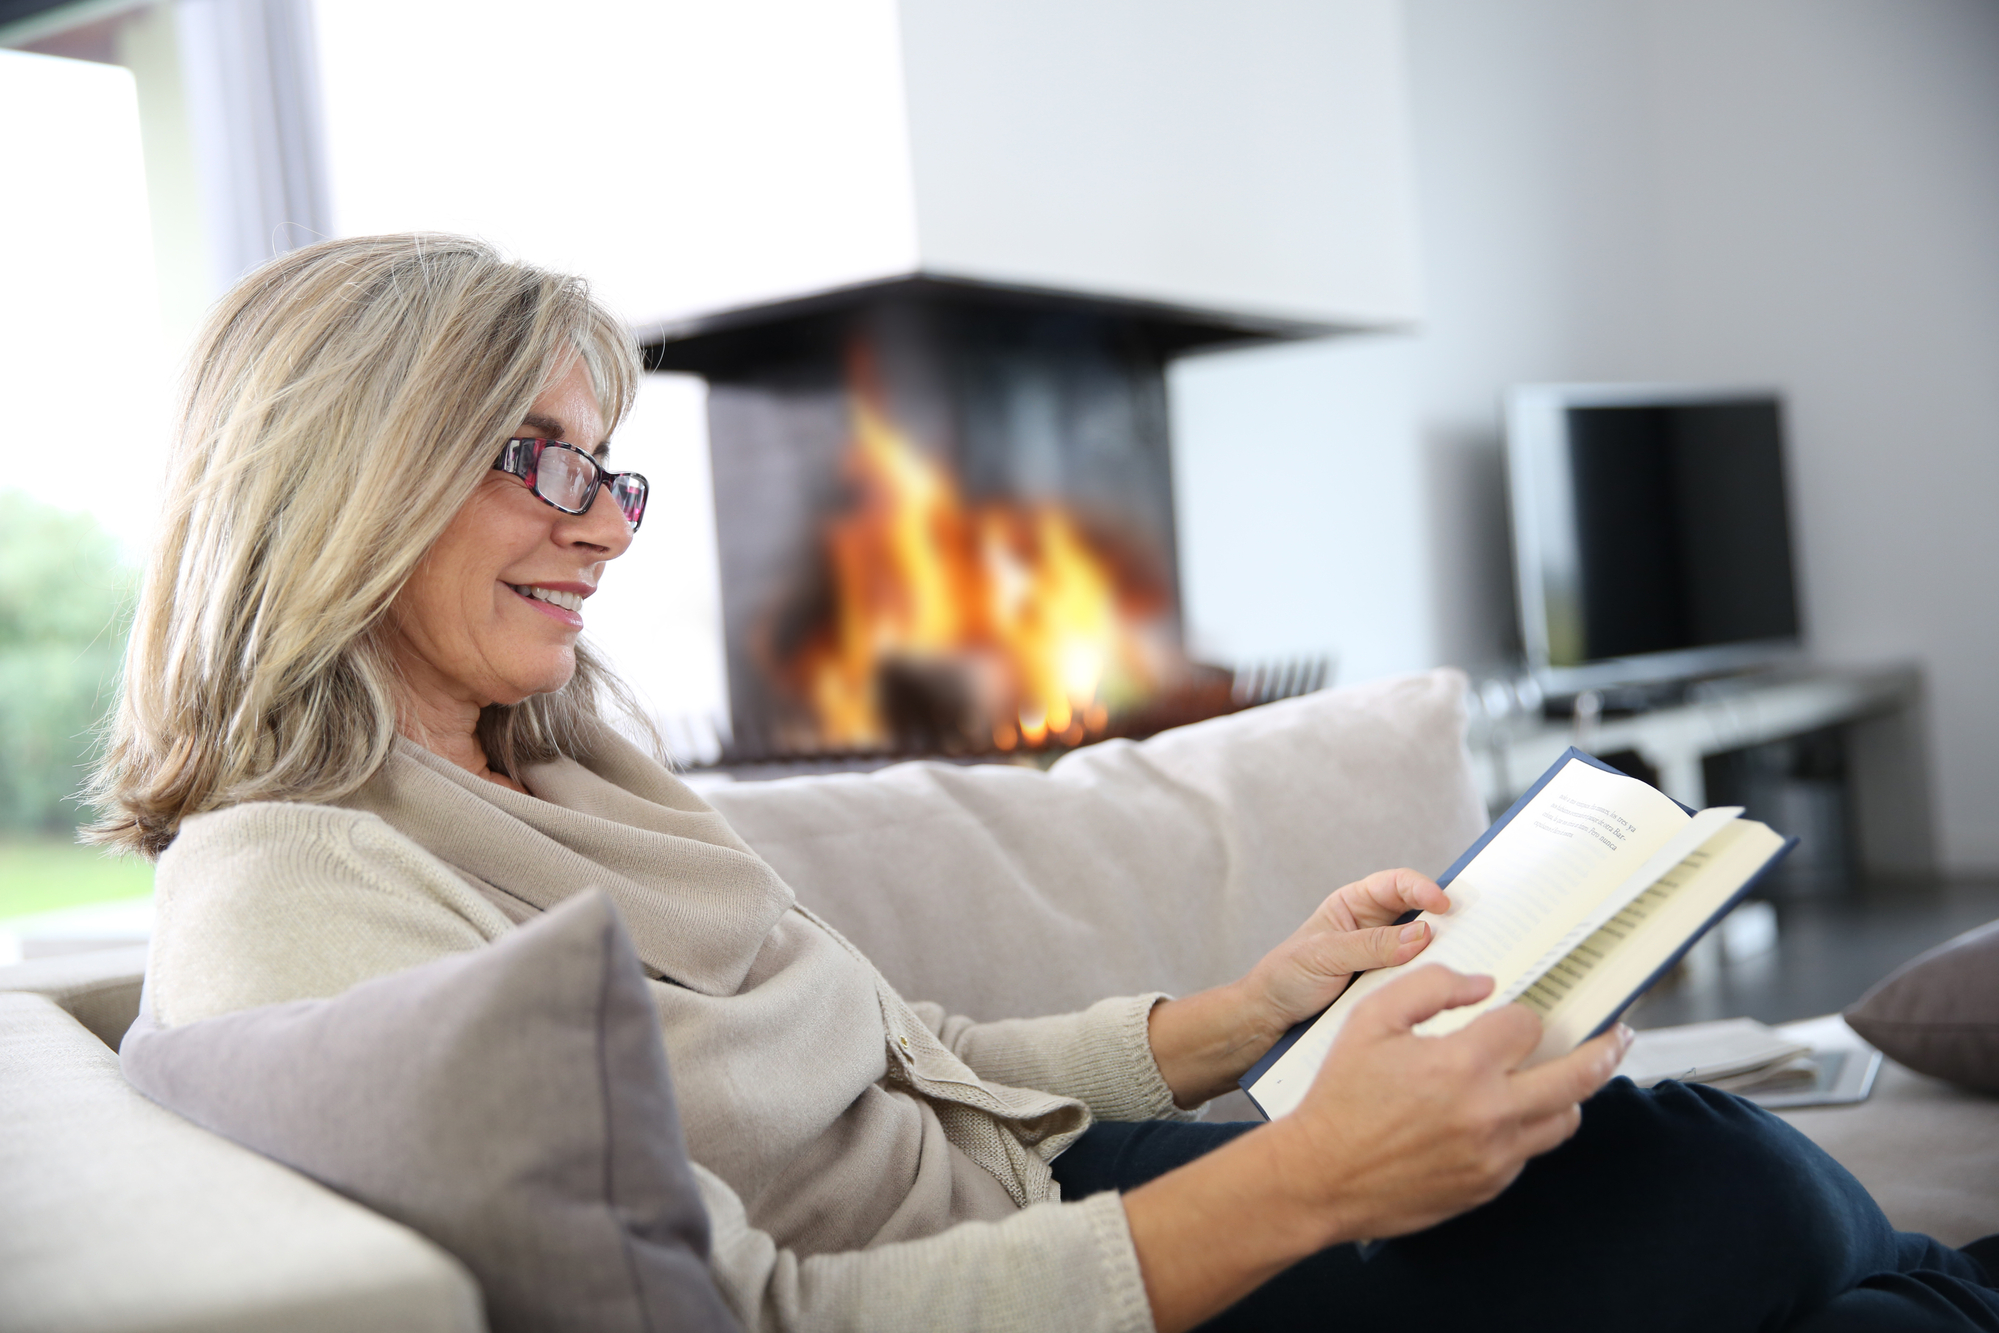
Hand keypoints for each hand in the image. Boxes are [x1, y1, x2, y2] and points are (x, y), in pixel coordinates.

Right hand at [1123, 966, 1629, 1331]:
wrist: (1321, 1176)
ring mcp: (1495, 1155)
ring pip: (1565, 1120)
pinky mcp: (1489, 1185)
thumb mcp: (1370, 1020)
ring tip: (1564, 1078)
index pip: (1526, 1024)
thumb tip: (1482, 984)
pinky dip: (1528, 1128)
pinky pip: (1529, 1152)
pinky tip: (1507, 1115)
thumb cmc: (1341, 1096)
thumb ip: (1429, 986)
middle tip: (1618, 1036)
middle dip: (1606, 1049)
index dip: (1519, 1013)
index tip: (1511, 1015)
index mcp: (1463, 1064)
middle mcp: (1490, 1112)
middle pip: (1579, 1075)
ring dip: (1569, 1094)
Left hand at [1241, 868, 1453, 1040]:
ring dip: (1442, 950)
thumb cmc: (1287, 976)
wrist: (1272, 1016)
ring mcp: (1385, 956)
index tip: (1443, 905)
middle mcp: (1375, 926)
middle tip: (1472, 930)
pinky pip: (1416, 976)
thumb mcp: (1325, 955)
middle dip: (1445, 918)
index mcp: (1354, 904)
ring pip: (1424, 947)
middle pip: (1420, 912)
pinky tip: (1446, 985)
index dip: (1422, 888)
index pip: (1396, 884)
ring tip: (1465, 958)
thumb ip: (1371, 945)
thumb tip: (1423, 935)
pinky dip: (1431, 978)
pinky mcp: (1388, 984)